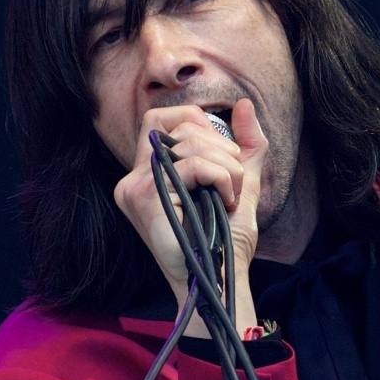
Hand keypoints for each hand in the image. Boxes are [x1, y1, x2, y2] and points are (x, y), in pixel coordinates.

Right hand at [112, 100, 265, 336]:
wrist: (220, 275)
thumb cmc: (225, 236)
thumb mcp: (241, 180)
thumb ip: (245, 143)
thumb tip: (242, 104)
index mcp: (148, 171)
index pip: (160, 117)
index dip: (197, 123)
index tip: (224, 155)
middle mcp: (134, 177)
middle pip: (180, 126)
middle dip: (223, 148)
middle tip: (233, 181)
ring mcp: (135, 187)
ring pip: (191, 144)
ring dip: (228, 168)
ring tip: (230, 197)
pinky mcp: (145, 199)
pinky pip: (194, 166)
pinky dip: (222, 179)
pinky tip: (224, 202)